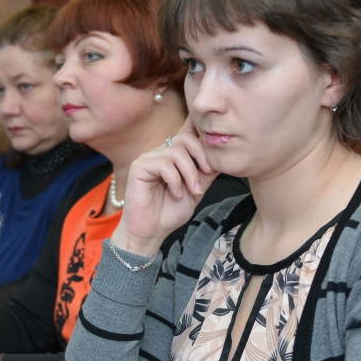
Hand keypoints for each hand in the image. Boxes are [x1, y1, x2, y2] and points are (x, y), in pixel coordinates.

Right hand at [112, 118, 218, 256]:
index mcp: (172, 157)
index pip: (185, 133)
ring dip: (190, 173)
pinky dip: (175, 180)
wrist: (151, 232)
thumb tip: (221, 157)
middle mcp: (159, 153)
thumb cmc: (169, 213)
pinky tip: (176, 194)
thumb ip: (205, 174)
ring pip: (176, 152)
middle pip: (184, 139)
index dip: (198, 127)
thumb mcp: (196, 191)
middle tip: (208, 174)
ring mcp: (148, 158)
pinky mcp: (138, 167)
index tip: (214, 136)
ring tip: (193, 192)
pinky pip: (163, 164)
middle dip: (201, 155)